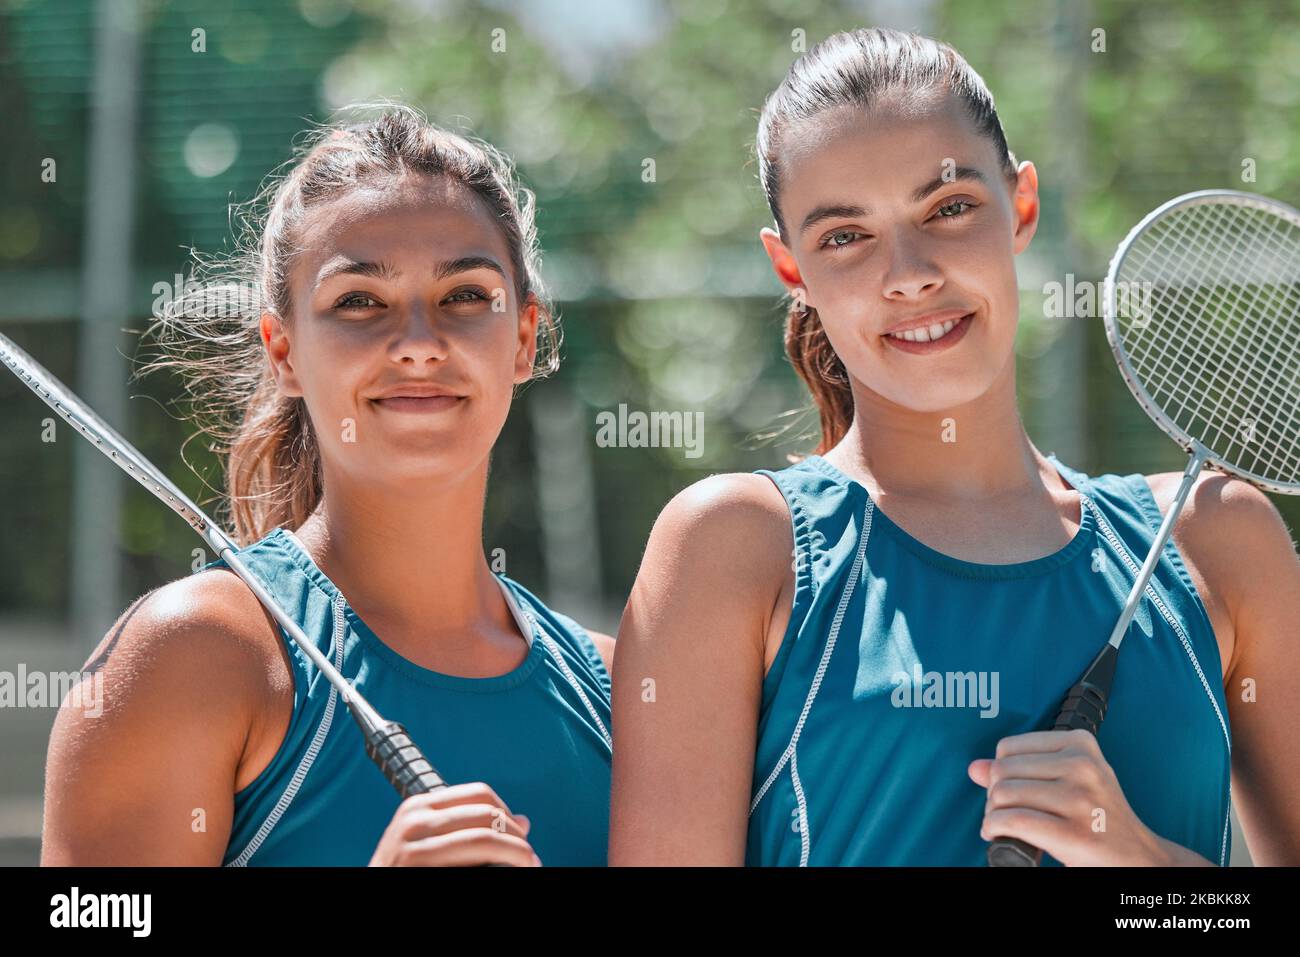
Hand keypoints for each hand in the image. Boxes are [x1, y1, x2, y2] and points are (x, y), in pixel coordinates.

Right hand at [368, 782, 541, 866]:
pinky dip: (499, 870)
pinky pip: (473, 865)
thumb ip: (466, 826)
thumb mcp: (426, 842)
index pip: (480, 794)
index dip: (508, 815)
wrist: (368, 898)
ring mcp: (414, 848)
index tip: (521, 837)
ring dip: (517, 854)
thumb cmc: (403, 872)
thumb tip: (524, 821)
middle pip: (488, 816)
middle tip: (530, 857)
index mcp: (419, 806)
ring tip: (529, 866)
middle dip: (518, 838)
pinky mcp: (418, 869)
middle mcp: (414, 820)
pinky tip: (509, 874)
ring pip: (486, 840)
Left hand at [968, 728, 1174, 865]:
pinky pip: (1012, 821)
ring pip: (1003, 795)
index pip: (1008, 748)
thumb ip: (1021, 770)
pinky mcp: (1075, 834)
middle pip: (1002, 771)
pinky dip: (994, 829)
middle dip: (993, 796)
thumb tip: (975, 767)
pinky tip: (997, 834)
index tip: (1009, 790)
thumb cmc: (1099, 818)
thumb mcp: (1066, 782)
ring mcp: (1080, 799)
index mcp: (1081, 744)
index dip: (999, 772)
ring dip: (992, 815)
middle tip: (1004, 812)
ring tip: (1002, 824)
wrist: (1139, 858)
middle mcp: (1083, 766)